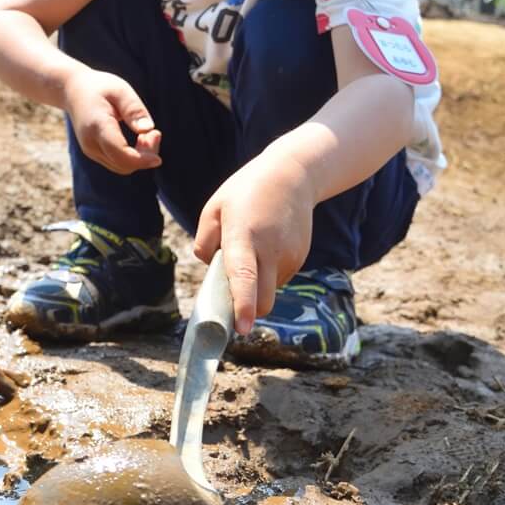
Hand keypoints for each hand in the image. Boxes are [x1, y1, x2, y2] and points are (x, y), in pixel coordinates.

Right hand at [60, 67, 161, 174]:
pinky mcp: (94, 153)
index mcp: (98, 126)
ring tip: (148, 134)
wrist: (72, 90)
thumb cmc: (99, 87)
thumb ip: (134, 109)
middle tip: (156, 133)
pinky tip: (140, 138)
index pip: (121, 154)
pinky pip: (118, 163)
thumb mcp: (120, 90)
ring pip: (122, 167)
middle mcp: (91, 143)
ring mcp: (90, 150)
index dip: (142, 160)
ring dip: (141, 156)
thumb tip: (149, 129)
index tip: (158, 159)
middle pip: (124, 164)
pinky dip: (133, 156)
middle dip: (145, 156)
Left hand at [192, 157, 315, 335]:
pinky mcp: (300, 257)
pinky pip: (278, 278)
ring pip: (269, 290)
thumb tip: (210, 267)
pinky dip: (267, 273)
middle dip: (247, 310)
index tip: (242, 328)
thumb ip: (205, 241)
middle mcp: (271, 249)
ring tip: (251, 249)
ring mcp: (289, 255)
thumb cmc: (246, 191)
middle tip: (230, 299)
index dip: (243, 305)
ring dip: (256, 286)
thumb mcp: (214, 208)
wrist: (292, 175)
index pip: (244, 276)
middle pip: (263, 300)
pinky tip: (265, 246)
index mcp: (244, 236)